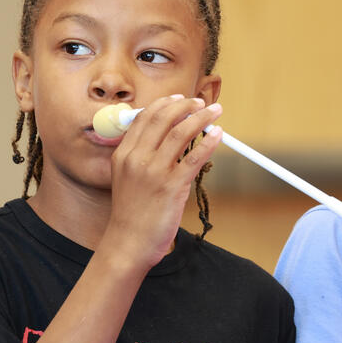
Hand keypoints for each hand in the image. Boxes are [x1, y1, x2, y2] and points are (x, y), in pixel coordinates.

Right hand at [102, 95, 222, 268]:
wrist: (128, 243)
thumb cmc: (131, 213)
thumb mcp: (125, 179)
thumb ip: (138, 157)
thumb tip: (164, 138)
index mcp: (123, 154)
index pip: (144, 118)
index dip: (164, 104)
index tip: (180, 100)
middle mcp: (136, 159)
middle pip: (163, 119)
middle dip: (185, 106)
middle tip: (200, 102)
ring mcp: (154, 172)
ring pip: (181, 132)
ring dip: (201, 117)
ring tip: (214, 112)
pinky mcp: (172, 187)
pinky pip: (194, 157)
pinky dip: (209, 142)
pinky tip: (218, 134)